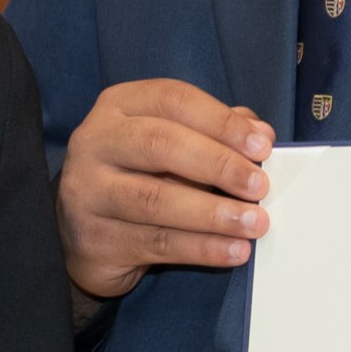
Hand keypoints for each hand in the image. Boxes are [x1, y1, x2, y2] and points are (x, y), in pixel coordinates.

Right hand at [57, 79, 274, 299]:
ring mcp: (87, 192)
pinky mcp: (95, 239)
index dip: (221, 121)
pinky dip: (201, 248)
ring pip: (156, 200)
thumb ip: (215, 131)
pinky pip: (156, 243)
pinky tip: (233, 250)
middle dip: (218, 164)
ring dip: (213, 213)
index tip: (263, 145)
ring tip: (254, 223)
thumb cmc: (142, 175)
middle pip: (160, 144)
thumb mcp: (173, 142)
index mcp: (118, 106)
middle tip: (259, 186)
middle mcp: (95, 143)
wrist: (89, 234)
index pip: (173, 100)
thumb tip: (261, 133)